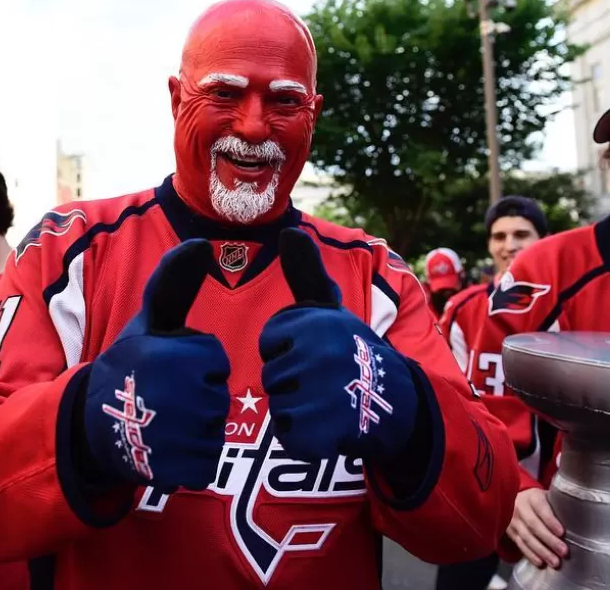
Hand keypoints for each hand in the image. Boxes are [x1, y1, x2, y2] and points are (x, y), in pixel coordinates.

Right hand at [84, 239, 230, 492]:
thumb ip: (173, 283)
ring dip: (196, 428)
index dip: (196, 363)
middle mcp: (174, 398)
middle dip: (198, 397)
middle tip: (164, 398)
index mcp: (170, 357)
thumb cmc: (126, 366)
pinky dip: (190, 459)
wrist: (89, 426)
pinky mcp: (173, 471)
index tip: (167, 368)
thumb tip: (199, 245)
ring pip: (215, 430)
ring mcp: (173, 438)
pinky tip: (164, 448)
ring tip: (162, 421)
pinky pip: (206, 462)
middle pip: (218, 397)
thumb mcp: (148, 322)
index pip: (215, 361)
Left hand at [259, 228, 418, 463]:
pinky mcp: (324, 433)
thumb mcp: (330, 308)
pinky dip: (306, 437)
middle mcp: (318, 354)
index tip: (316, 350)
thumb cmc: (352, 348)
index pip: (270, 341)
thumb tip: (289, 231)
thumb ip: (306, 273)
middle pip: (272, 376)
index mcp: (315, 322)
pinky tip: (331, 425)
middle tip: (327, 379)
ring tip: (330, 400)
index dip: (288, 349)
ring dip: (299, 409)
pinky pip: (290, 436)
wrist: (398, 400)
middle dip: (294, 382)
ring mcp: (322, 395)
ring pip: (279, 406)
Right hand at [507, 488, 566, 568]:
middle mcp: (520, 506)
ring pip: (526, 536)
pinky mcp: (510, 531)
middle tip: (563, 551)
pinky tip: (540, 562)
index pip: (540, 507)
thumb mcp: (548, 498)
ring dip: (541, 551)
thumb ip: (558, 507)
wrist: (518, 499)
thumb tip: (578, 522)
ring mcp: (513, 520)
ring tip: (555, 562)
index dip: (550, 520)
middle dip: (549, 540)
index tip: (561, 532)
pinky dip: (530, 554)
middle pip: (533, 524)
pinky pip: (519, 544)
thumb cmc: (540, 501)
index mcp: (532, 496)